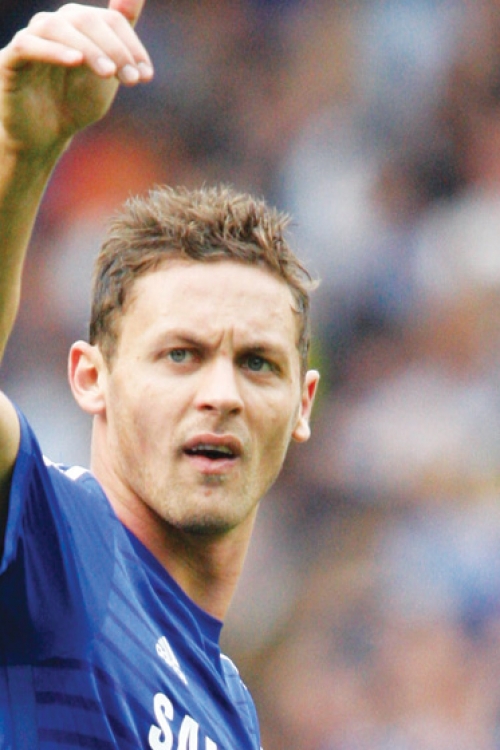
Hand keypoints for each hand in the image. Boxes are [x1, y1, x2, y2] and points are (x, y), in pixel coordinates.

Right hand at [0, 1, 152, 156]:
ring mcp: (30, 40)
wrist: (44, 136)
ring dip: (89, 48)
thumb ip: (121, 41)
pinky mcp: (9, 60)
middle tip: (132, 80)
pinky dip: (53, 50)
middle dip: (115, 49)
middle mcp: (53, 25)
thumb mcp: (106, 75)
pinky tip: (75, 61)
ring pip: (56, 27)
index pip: (110, 20)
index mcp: (79, 26)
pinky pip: (28, 45)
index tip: (147, 76)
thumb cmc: (74, 103)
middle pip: (86, 19)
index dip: (132, 45)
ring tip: (108, 73)